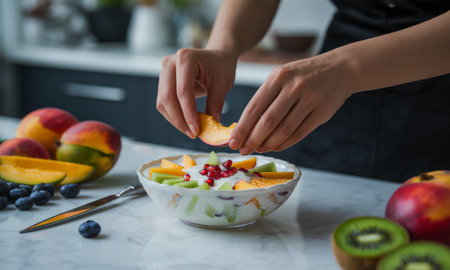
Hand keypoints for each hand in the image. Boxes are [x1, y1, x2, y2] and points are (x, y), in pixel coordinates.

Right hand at [157, 48, 237, 137]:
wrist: (216, 57)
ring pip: (163, 102)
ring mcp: (164, 71)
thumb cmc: (221, 67)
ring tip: (191, 130)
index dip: (188, 113)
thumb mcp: (223, 83)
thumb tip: (211, 125)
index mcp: (185, 58)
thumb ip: (216, 103)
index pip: (183, 91)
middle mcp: (170, 63)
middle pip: (168, 97)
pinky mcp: (163, 81)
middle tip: (193, 134)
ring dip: (175, 120)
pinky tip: (186, 123)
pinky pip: (164, 103)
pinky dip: (174, 115)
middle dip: (179, 119)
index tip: (197, 130)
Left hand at [229, 54, 351, 154]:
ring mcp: (310, 99)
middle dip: (252, 139)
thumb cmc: (303, 75)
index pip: (255, 107)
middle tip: (243, 150)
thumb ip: (266, 97)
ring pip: (284, 129)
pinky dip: (285, 143)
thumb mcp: (282, 75)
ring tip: (258, 149)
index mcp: (278, 76)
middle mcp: (294, 87)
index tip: (232, 141)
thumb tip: (246, 126)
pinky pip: (299, 133)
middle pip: (268, 120)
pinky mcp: (322, 112)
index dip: (242, 127)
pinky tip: (275, 147)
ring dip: (268, 143)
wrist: (340, 69)